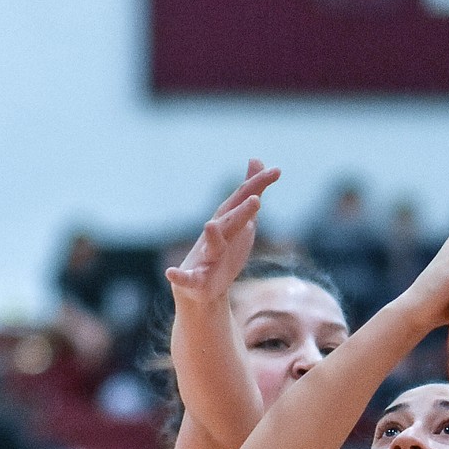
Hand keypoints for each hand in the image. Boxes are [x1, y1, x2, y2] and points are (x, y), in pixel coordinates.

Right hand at [166, 159, 279, 304]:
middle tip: (256, 200)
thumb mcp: (241, 220)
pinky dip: (179, 275)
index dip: (258, 185)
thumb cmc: (224, 249)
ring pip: (211, 246)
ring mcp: (206, 257)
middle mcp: (216, 236)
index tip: (277, 170)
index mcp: (227, 222)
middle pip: (230, 222)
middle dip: (241, 212)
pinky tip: (171, 273)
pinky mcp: (196, 280)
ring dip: (212, 237)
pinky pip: (187, 278)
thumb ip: (249, 191)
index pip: (243, 199)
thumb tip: (256, 160)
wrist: (201, 288)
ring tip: (210, 227)